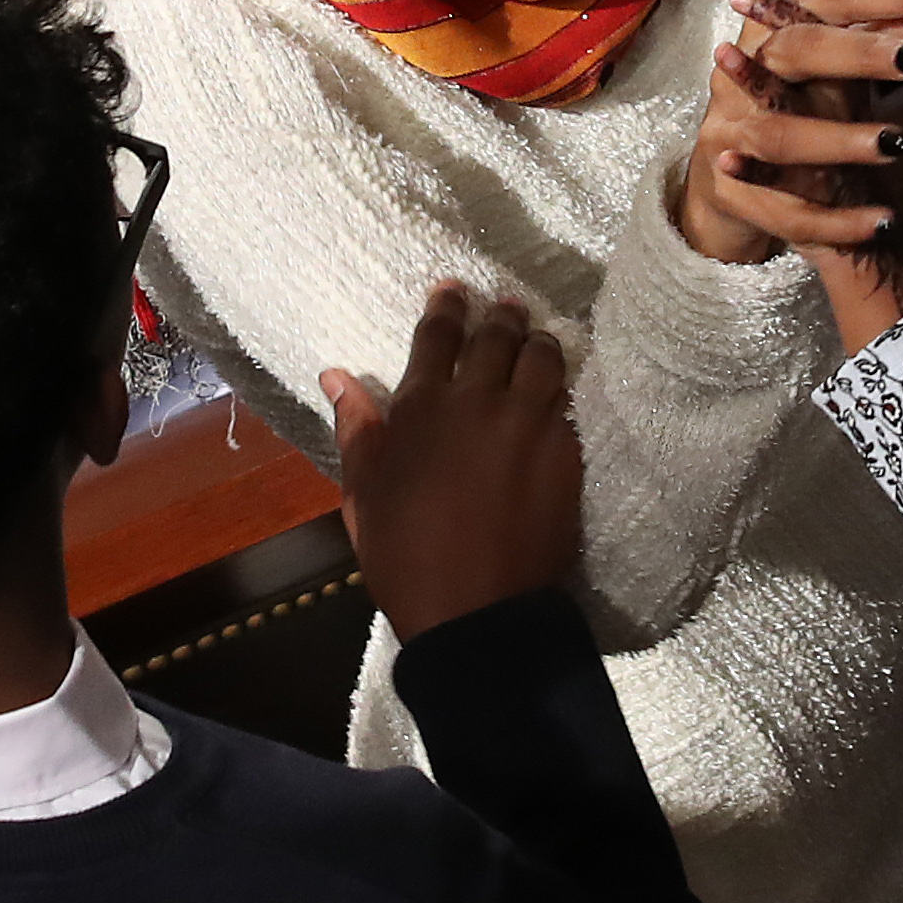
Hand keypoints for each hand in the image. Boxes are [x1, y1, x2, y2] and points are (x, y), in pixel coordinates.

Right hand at [319, 281, 586, 635]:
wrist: (477, 612)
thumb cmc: (405, 557)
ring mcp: (529, 423)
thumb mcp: (362, 494)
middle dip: (498, 315)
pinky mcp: (567, 451)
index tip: (452, 290)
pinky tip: (556, 388)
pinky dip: (560, 387)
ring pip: (542, 358)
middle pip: (496, 335)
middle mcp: (479, 401)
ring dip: (537, 341)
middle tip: (504, 307)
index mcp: (422, 408)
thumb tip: (336, 375)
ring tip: (535, 337)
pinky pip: (566, 401)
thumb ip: (356, 428)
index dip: (445, 307)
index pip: (437, 336)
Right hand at [670, 0, 902, 263]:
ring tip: (897, 142)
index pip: (828, 1)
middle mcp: (741, 78)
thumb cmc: (795, 107)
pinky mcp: (734, 196)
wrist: (735, 179)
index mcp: (771, 33)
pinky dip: (837, 222)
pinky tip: (884, 222)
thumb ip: (888, 33)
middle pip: (793, 52)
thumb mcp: (837, 69)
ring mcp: (731, 137)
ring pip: (780, 136)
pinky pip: (788, 212)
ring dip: (839, 139)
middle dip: (856, 53)